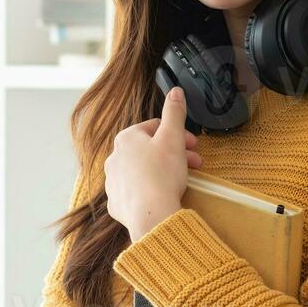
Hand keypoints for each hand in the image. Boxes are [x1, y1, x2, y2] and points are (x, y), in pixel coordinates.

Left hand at [105, 86, 201, 242]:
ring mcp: (113, 182)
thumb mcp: (173, 137)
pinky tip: (162, 196)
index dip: (178, 135)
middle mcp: (114, 158)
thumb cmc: (161, 175)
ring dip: (161, 172)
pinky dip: (149, 192)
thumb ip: (174, 112)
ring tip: (180, 181)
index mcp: (126, 138)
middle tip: (194, 164)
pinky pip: (135, 193)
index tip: (193, 145)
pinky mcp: (117, 203)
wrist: (151, 214)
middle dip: (174, 154)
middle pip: (149, 150)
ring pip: (141, 171)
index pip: (155, 128)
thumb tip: (175, 91)